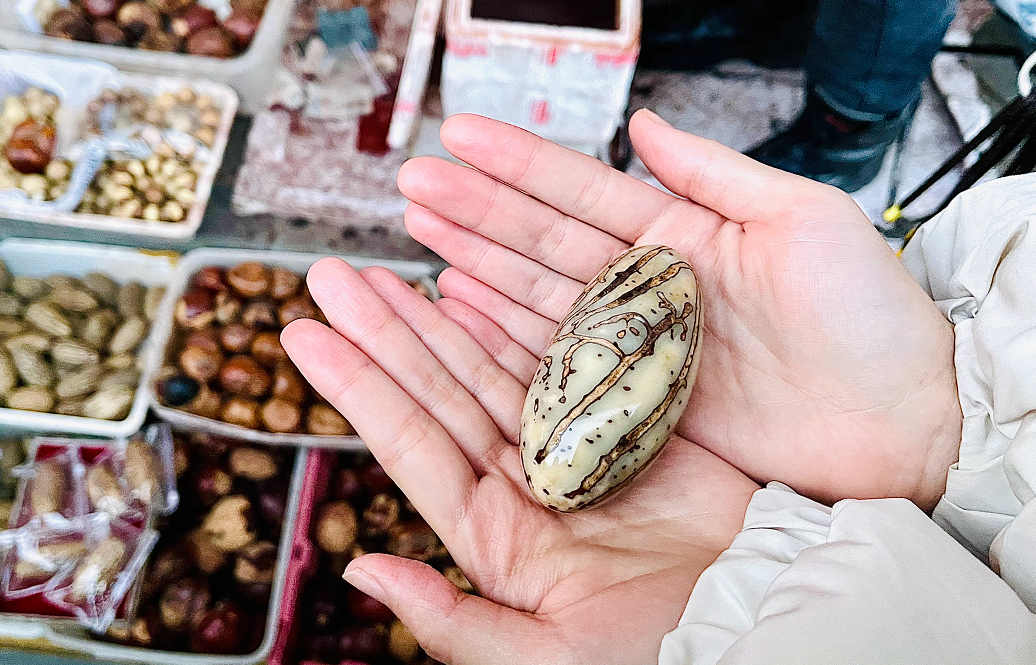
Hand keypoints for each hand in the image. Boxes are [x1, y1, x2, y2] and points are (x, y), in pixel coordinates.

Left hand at [282, 260, 757, 664]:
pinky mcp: (618, 421)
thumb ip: (456, 624)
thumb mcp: (549, 656)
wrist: (757, 616)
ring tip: (383, 274)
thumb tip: (364, 574)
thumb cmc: (660, 650)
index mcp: (494, 536)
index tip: (307, 334)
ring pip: (485, 367)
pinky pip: (557, 359)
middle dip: (382, 332)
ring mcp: (566, 448)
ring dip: (433, 319)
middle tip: (332, 277)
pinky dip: (515, 321)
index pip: (410, 445)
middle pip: (436, 392)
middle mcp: (520, 484)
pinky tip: (472, 288)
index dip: (358, 388)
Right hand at [396, 110, 961, 509]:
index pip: (584, 191)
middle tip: (411, 183)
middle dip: (477, 211)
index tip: (460, 135)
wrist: (903, 418)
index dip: (520, 163)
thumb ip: (716, 173)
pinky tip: (463, 308)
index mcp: (685, 234)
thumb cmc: (868, 312)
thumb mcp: (804, 217)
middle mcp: (649, 286)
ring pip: (538, 298)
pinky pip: (558, 365)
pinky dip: (507, 337)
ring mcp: (639, 345)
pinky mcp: (639, 401)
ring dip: (477, 266)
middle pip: (545, 242)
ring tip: (418, 237)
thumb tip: (646, 121)